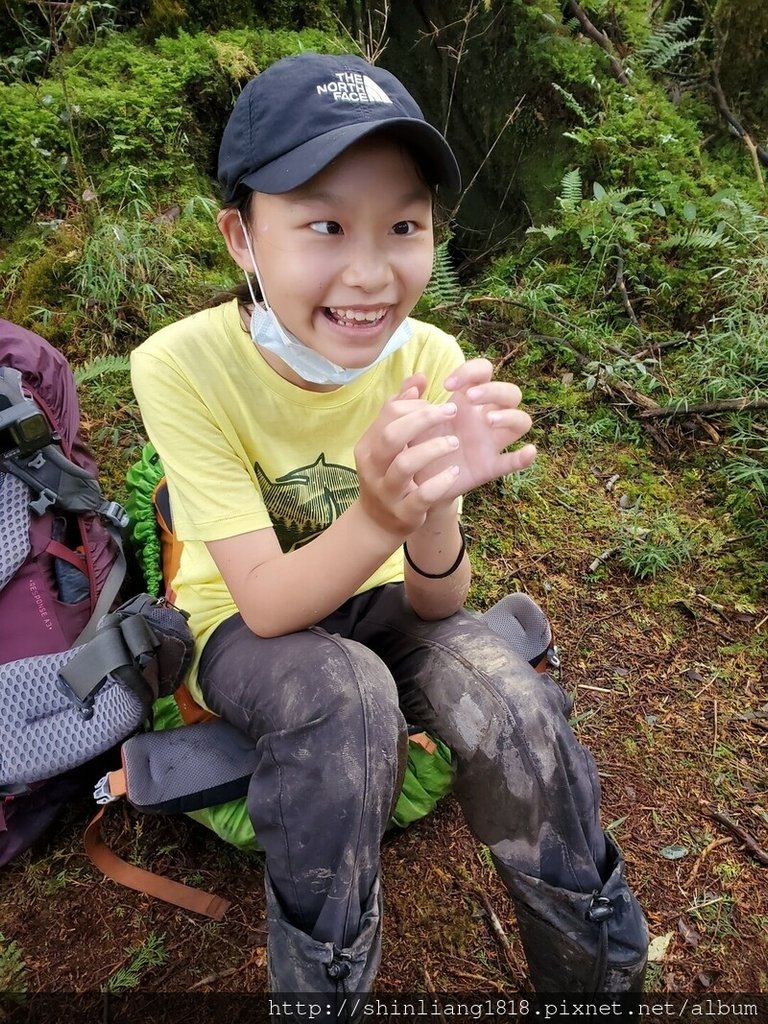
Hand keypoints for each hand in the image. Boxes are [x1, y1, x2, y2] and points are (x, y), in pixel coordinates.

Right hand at [354, 375, 464, 536]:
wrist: (379, 523)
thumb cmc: (390, 474)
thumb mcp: (391, 443)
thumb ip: (402, 409)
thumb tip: (417, 378)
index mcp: (369, 445)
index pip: (390, 412)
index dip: (416, 404)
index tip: (436, 405)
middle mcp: (373, 467)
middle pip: (392, 433)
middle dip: (424, 418)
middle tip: (451, 411)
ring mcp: (386, 491)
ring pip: (405, 463)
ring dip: (433, 449)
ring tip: (454, 442)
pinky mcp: (403, 512)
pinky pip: (422, 496)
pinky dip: (440, 482)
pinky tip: (455, 472)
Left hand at [413, 358, 535, 499]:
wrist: (414, 481)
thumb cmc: (416, 444)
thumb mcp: (408, 421)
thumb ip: (407, 400)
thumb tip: (416, 380)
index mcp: (466, 400)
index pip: (484, 372)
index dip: (471, 371)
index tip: (447, 385)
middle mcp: (484, 417)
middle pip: (511, 392)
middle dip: (494, 390)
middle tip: (469, 399)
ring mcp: (491, 441)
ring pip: (521, 420)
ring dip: (510, 416)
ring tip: (488, 421)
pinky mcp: (491, 466)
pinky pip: (514, 461)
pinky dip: (525, 457)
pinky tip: (528, 452)